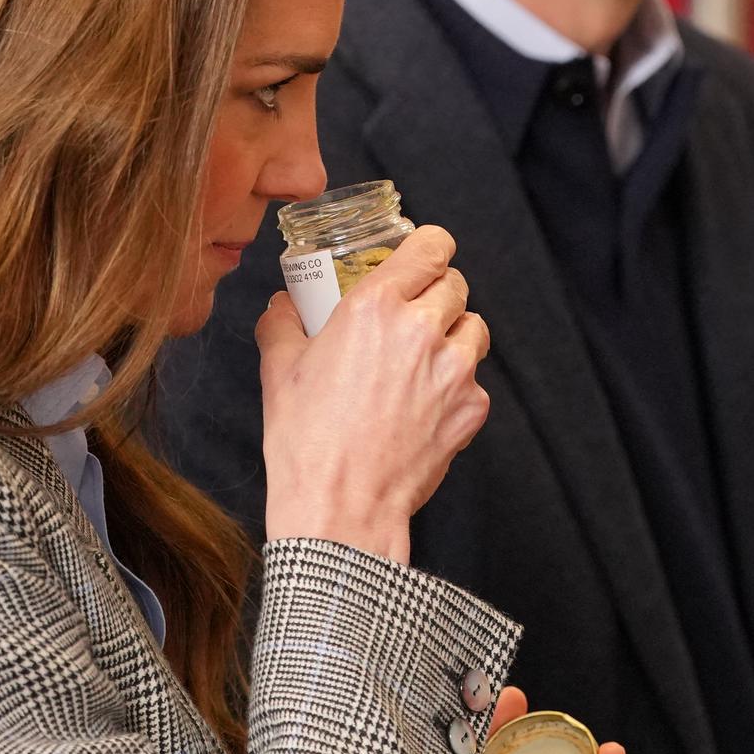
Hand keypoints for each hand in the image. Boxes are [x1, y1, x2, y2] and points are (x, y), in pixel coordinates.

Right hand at [259, 225, 490, 561]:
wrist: (340, 507)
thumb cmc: (307, 442)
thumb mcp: (278, 370)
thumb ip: (283, 323)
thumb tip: (284, 305)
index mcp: (374, 307)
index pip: (431, 246)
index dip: (430, 246)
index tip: (423, 255)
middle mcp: (421, 330)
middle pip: (455, 284)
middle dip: (435, 294)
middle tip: (412, 315)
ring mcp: (454, 370)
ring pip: (474, 328)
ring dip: (453, 335)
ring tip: (423, 359)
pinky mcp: (471, 408)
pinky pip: (476, 380)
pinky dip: (456, 386)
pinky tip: (424, 404)